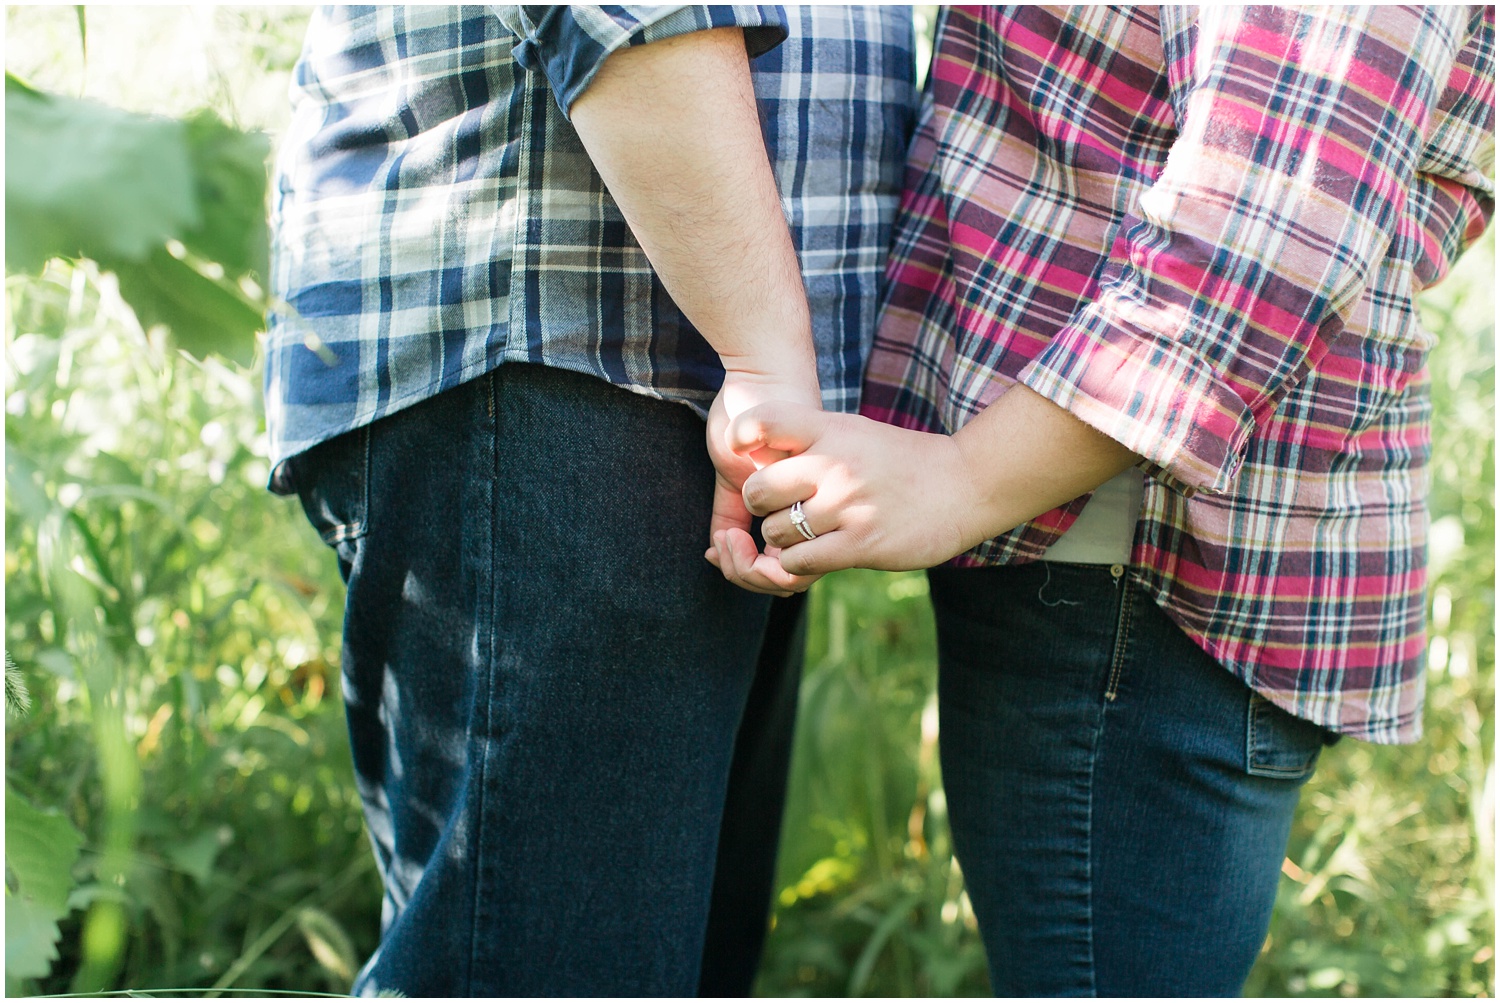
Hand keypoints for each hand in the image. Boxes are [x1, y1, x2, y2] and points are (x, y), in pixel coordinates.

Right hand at [704, 370, 823, 595]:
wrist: (765, 378)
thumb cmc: (750, 419)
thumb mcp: (734, 476)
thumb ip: (730, 514)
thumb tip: (718, 555)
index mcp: (799, 511)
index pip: (785, 569)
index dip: (748, 572)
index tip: (716, 550)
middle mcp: (812, 518)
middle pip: (788, 581)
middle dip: (745, 575)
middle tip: (720, 550)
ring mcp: (814, 515)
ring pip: (786, 578)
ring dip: (744, 570)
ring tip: (724, 543)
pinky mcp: (807, 505)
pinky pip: (783, 563)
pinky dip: (748, 561)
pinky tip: (729, 535)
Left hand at [728, 402, 983, 575]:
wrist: (966, 485)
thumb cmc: (902, 461)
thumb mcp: (855, 432)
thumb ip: (810, 439)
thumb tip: (753, 452)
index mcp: (831, 430)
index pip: (763, 421)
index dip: (741, 435)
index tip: (741, 449)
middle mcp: (835, 464)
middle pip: (758, 490)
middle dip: (762, 506)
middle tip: (780, 508)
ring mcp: (847, 505)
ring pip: (776, 532)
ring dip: (782, 540)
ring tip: (805, 533)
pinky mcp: (861, 544)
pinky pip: (798, 563)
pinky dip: (795, 564)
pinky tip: (814, 553)